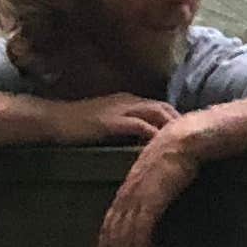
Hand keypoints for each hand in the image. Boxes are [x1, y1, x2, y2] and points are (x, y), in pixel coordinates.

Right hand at [46, 91, 177, 148]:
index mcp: (128, 100)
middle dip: (181, 122)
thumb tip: (142, 142)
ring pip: (156, 112)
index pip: (161, 105)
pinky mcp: (110, 122)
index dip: (176, 118)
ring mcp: (119, 109)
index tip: (189, 133)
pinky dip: (153, 134)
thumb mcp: (106, 121)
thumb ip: (124, 126)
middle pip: (164, 107)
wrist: (52, 120)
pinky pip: (140, 126)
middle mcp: (127, 100)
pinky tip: (162, 147)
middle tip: (194, 140)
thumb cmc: (76, 124)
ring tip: (185, 143)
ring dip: (172, 127)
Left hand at [93, 126, 197, 246]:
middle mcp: (127, 195)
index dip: (106, 243)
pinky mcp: (151, 201)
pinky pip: (140, 232)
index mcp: (127, 187)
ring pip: (124, 236)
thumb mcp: (159, 171)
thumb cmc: (178, 150)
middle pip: (114, 233)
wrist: (185, 139)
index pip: (111, 221)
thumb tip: (156, 199)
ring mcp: (138, 198)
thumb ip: (153, 186)